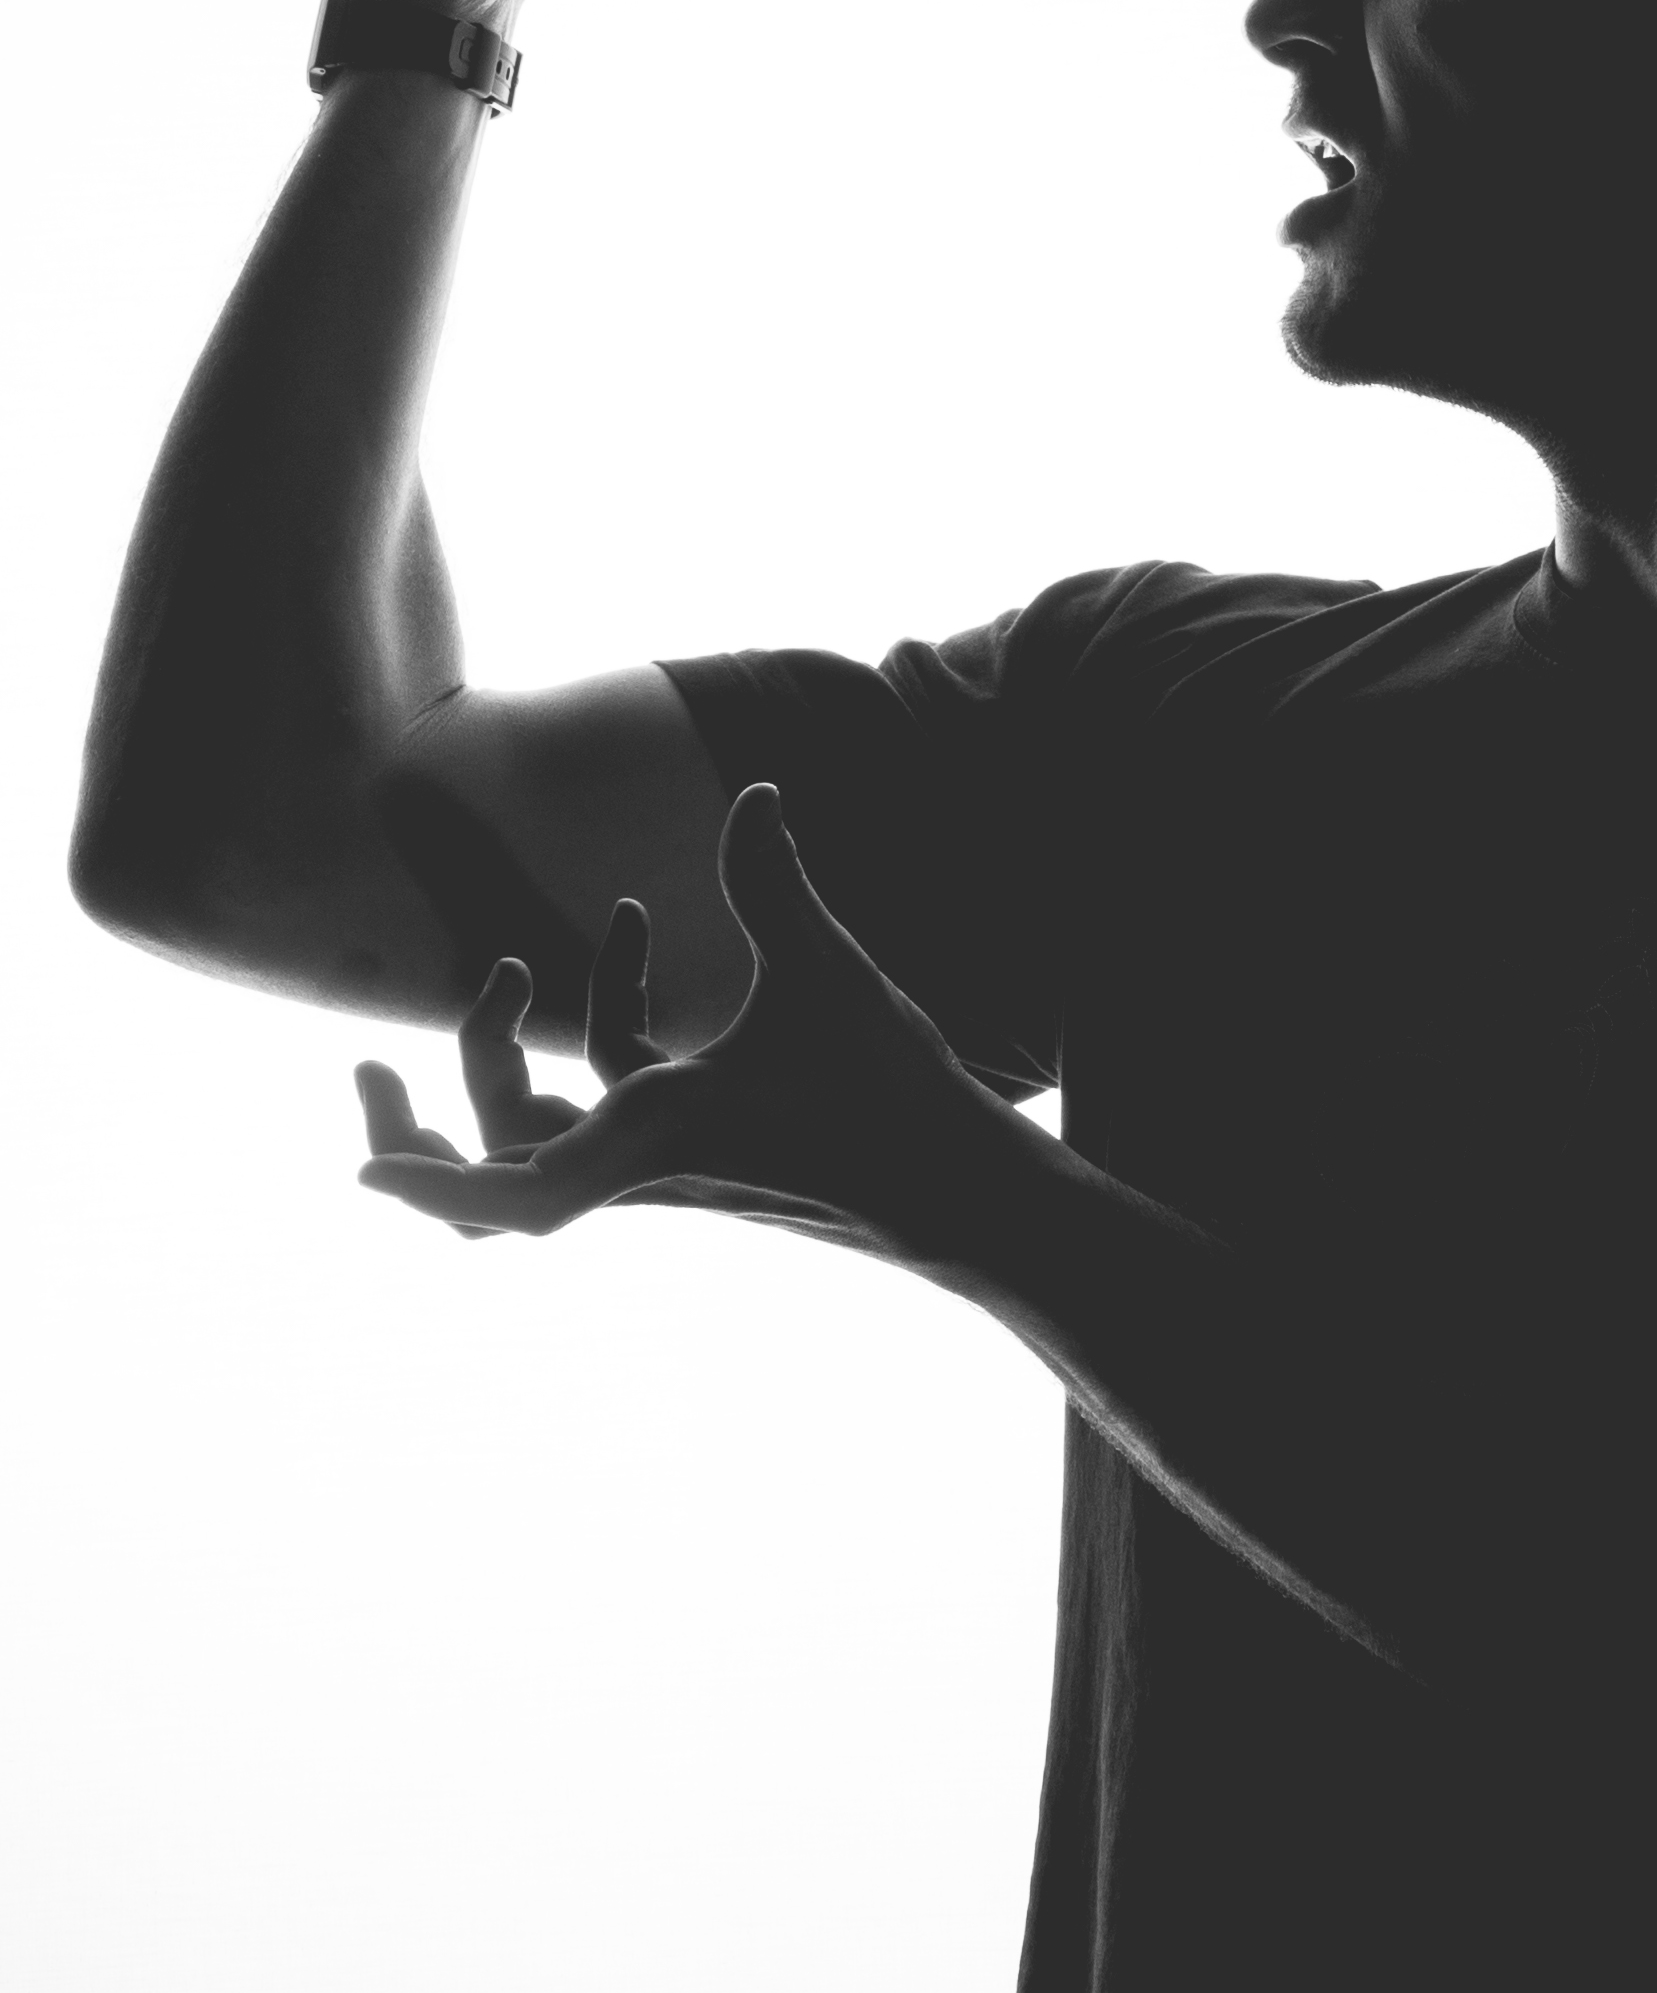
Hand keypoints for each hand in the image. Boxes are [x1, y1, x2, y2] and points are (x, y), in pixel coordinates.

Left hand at [355, 786, 1022, 1263]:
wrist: (960, 1196)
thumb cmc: (893, 1102)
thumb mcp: (832, 980)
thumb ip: (777, 885)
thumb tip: (758, 796)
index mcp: (655, 1136)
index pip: (516, 1193)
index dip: (429, 1187)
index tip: (360, 1165)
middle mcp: (643, 1160)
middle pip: (496, 1177)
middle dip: (424, 1127)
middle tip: (373, 1065)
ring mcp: (665, 1158)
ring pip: (539, 1147)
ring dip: (495, 1081)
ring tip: (506, 984)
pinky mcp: (698, 1143)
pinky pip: (609, 1101)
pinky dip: (596, 1035)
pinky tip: (635, 940)